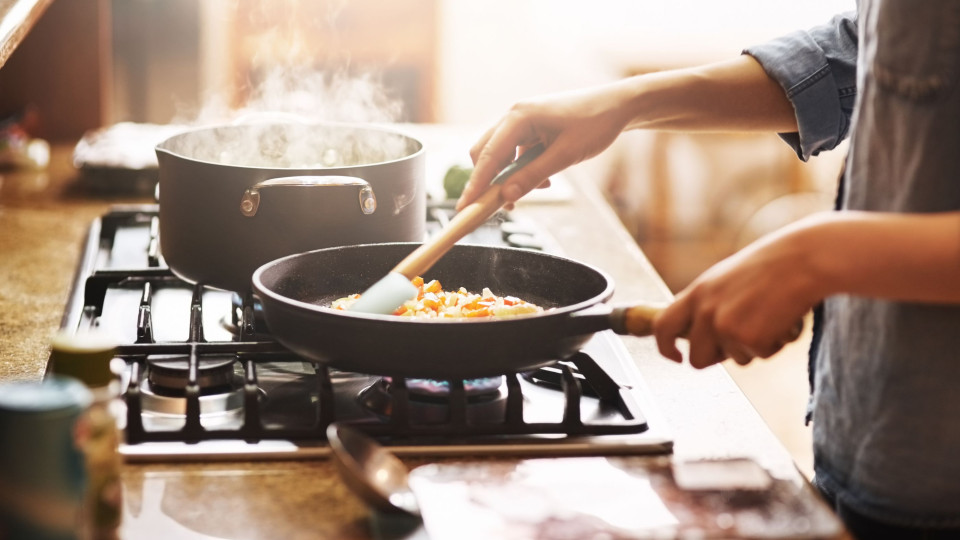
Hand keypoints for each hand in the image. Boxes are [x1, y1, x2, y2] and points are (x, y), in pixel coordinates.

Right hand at [456, 84, 633, 209]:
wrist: (618, 106)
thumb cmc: (595, 124)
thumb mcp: (565, 156)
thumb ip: (532, 176)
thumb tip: (506, 196)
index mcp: (519, 117)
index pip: (488, 156)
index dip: (475, 185)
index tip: (464, 208)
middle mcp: (514, 115)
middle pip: (486, 154)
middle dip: (490, 182)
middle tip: (501, 207)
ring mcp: (521, 120)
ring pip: (500, 155)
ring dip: (510, 177)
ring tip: (537, 190)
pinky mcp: (531, 128)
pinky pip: (515, 153)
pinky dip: (522, 169)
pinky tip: (545, 179)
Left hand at [653, 215, 827, 368]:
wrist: (803, 260)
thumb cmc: (772, 266)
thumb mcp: (726, 279)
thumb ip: (709, 304)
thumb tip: (698, 334)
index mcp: (697, 292)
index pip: (663, 326)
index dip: (665, 347)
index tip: (675, 357)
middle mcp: (705, 311)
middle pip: (697, 359)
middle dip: (718, 358)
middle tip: (742, 340)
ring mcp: (725, 327)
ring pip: (735, 360)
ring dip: (754, 347)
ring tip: (770, 316)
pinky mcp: (749, 339)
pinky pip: (761, 356)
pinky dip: (775, 344)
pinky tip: (783, 320)